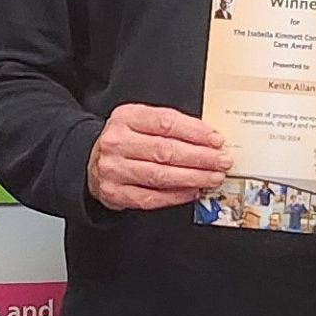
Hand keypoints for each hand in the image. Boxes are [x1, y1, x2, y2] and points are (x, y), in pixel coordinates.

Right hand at [87, 104, 226, 211]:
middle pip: (166, 150)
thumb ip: (170, 127)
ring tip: (213, 177)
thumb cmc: (126, 141)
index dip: (195, 132)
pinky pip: (152, 197)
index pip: (166, 122)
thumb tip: (209, 140)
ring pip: (160, 175)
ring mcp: (114, 169)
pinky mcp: (115, 192)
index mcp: (126, 117)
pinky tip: (192, 191)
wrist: (94, 162)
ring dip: (193, 177)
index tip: (216, 140)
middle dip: (200, 157)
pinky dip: (176, 195)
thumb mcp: (141, 122)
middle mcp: (117, 142)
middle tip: (221, 161)